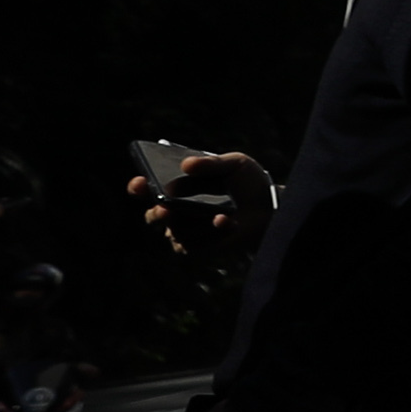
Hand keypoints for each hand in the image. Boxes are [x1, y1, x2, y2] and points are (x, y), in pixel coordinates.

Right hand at [130, 154, 271, 253]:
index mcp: (175, 187)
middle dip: (158, 213)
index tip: (139, 183)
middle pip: (155, 216)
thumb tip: (186, 164)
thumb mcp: (234, 164)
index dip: (140, 187)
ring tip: (214, 214)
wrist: (270, 207)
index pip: (147, 188)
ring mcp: (184, 231)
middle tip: (165, 209)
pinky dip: (212, 232)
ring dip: (194, 223)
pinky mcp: (198, 248)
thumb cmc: (246, 182)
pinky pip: (196, 244)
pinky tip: (225, 220)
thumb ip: (210, 163)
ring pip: (177, 231)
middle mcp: (174, 211)